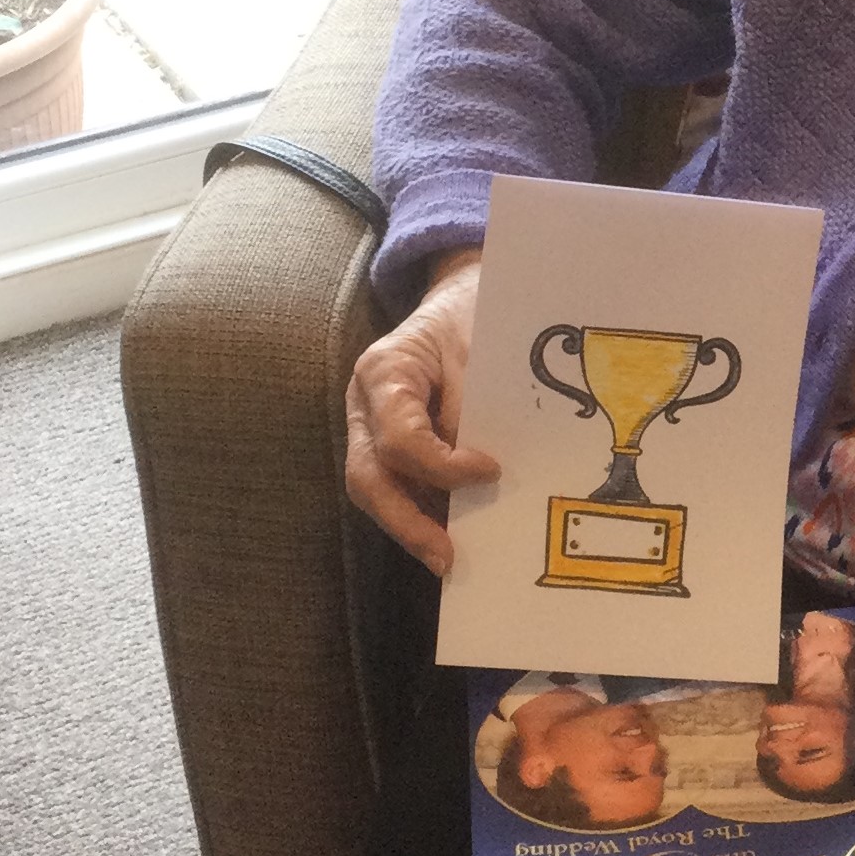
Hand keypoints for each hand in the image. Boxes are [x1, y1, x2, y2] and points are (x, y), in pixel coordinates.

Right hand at [344, 247, 499, 574]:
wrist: (459, 296)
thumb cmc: (471, 314)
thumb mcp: (479, 348)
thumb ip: (474, 407)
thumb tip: (484, 475)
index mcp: (383, 370)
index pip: (400, 438)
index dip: (442, 466)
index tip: (491, 470)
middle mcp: (363, 404)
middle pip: (368, 478)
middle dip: (407, 524)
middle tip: (448, 558)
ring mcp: (368, 428)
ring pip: (375, 492)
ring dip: (413, 527)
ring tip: (453, 559)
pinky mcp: (386, 446)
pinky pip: (396, 488)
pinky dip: (423, 514)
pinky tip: (457, 537)